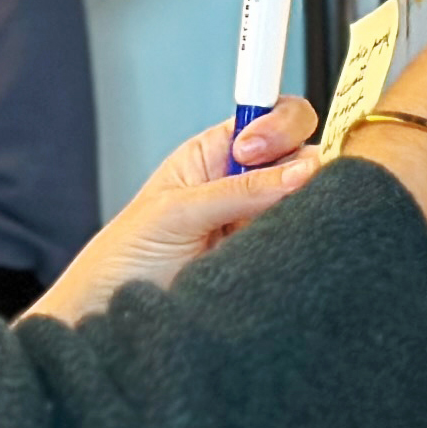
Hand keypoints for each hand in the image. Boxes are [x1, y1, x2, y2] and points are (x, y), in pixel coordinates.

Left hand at [30, 99, 323, 321]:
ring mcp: (262, 219)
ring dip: (308, 204)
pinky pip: (306, 240)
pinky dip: (309, 239)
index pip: (269, 115)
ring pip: (311, 198)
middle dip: (304, 162)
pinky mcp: (272, 257)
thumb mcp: (176, 211)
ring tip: (277, 224)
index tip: (252, 150)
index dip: (277, 123)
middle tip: (286, 187)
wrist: (115, 312)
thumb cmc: (128, 255)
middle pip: (303, 153)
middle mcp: (245, 182)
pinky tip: (292, 247)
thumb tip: (302, 171)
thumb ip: (239, 190)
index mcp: (215, 154)